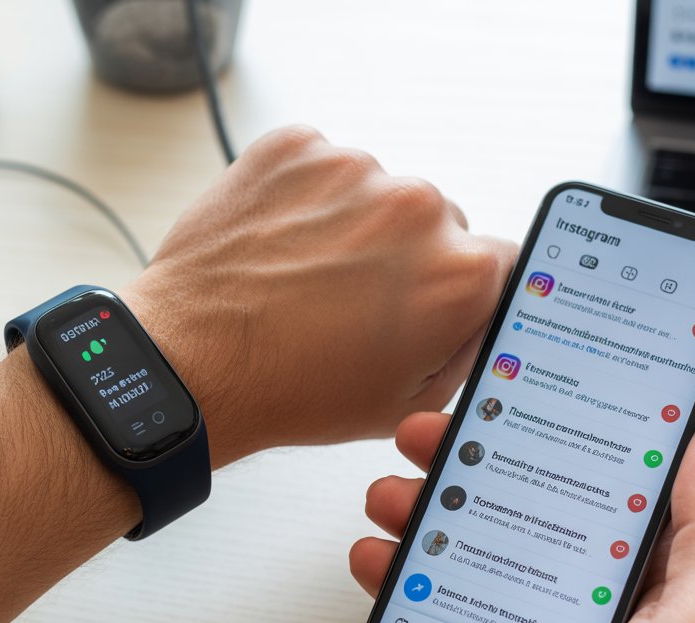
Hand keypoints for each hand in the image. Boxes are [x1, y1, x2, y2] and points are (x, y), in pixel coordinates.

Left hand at [122, 126, 515, 465]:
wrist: (191, 364)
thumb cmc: (290, 390)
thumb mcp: (408, 403)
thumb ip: (466, 349)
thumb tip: (483, 315)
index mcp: (460, 275)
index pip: (503, 261)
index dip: (464, 289)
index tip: (432, 299)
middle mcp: (417, 209)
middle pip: (437, 223)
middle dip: (406, 258)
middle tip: (353, 302)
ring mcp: (353, 171)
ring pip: (376, 193)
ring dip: (353, 226)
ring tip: (305, 279)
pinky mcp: (295, 149)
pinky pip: (320, 168)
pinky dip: (305, 200)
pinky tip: (280, 249)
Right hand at [351, 413, 694, 622]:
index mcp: (646, 572)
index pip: (598, 476)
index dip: (554, 428)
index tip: (511, 390)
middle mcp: (587, 589)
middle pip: (520, 500)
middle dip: (469, 462)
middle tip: (424, 435)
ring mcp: (532, 622)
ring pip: (471, 544)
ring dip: (422, 514)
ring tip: (388, 495)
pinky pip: (438, 603)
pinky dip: (399, 580)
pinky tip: (374, 561)